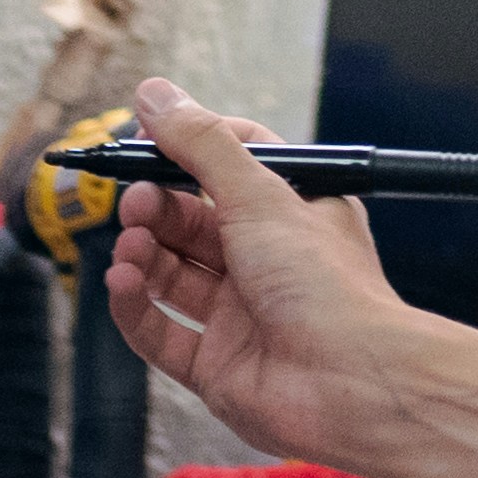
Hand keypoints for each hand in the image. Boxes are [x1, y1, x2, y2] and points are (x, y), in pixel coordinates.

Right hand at [99, 81, 436, 477]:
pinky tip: (122, 283)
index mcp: (295, 214)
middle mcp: (269, 262)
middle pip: (194, 224)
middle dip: (158, 207)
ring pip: (173, 275)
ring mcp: (242, 317)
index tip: (149, 136)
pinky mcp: (218, 367)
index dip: (191, 150)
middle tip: (133, 199)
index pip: (235, 167)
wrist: (354, 383)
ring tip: (130, 244)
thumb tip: (157, 94)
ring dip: (142, 254)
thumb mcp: (261, 196)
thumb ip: (203, 145)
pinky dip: (135, 307)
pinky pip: (161, 332)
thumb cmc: (327, 287)